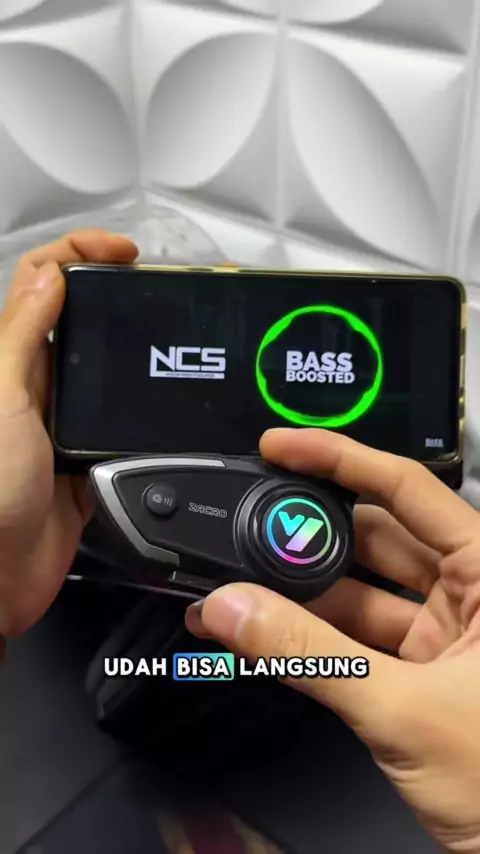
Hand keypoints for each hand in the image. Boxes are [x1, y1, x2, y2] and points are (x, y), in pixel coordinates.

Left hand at [0, 229, 137, 637]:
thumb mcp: (2, 399)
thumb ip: (20, 336)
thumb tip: (51, 273)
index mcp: (13, 360)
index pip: (42, 282)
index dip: (80, 252)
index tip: (128, 252)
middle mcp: (38, 385)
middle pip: (79, 320)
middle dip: (117, 294)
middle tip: (164, 290)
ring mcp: (65, 424)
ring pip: (106, 373)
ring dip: (134, 351)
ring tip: (178, 338)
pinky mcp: (89, 463)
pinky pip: (122, 428)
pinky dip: (142, 415)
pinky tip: (169, 408)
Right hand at [186, 428, 479, 852]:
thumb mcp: (405, 710)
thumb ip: (311, 656)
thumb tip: (238, 611)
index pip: (406, 488)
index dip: (338, 459)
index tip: (283, 448)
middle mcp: (470, 594)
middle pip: (374, 537)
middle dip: (308, 533)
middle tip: (251, 526)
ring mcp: (446, 635)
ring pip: (359, 591)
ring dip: (300, 592)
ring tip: (241, 587)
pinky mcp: (423, 673)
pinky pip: (356, 637)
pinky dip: (311, 635)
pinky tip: (266, 632)